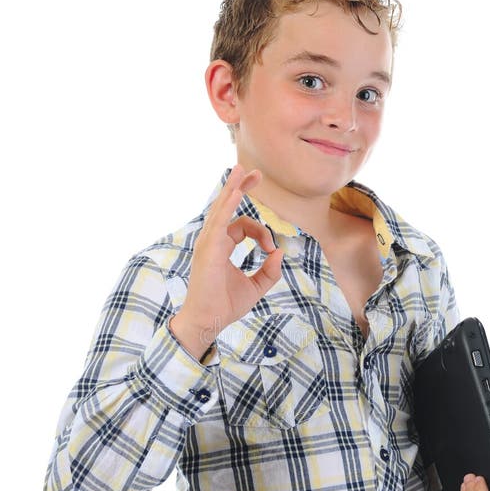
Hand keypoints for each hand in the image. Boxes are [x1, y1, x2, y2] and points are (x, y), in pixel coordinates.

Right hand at [169, 164, 283, 358]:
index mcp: (221, 246)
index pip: (242, 226)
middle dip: (240, 186)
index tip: (271, 250)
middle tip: (253, 171)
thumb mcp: (255, 287)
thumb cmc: (225, 306)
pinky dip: (228, 206)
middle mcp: (212, 241)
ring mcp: (208, 244)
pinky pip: (219, 223)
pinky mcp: (208, 250)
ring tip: (242, 169)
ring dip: (233, 188)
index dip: (261, 233)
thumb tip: (280, 253)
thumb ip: (269, 272)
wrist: (208, 321)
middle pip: (226, 206)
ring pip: (221, 209)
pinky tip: (237, 192)